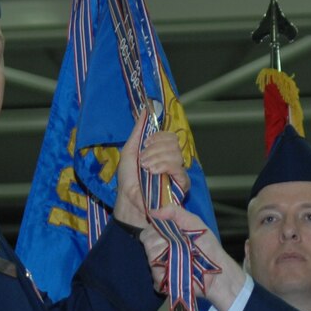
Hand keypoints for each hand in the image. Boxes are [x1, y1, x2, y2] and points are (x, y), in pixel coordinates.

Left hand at [113, 108, 185, 229]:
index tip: (145, 143)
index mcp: (161, 152)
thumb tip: (145, 110)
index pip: (169, 136)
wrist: (128, 200)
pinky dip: (164, 166)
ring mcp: (177, 172)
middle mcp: (171, 160)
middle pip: (174, 142)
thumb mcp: (129, 151)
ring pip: (176, 153)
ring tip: (146, 168)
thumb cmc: (128, 180)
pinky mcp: (181, 185)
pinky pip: (179, 168)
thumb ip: (138, 131)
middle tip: (143, 160)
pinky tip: (153, 172)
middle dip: (155, 148)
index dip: (158, 136)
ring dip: (157, 158)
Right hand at [147, 204, 246, 310]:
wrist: (218, 268)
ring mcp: (159, 268)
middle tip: (179, 242)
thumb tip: (151, 212)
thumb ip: (173, 212)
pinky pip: (156, 274)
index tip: (169, 228)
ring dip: (168, 253)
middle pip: (147, 242)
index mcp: (163, 238)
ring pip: (151, 256)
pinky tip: (181, 267)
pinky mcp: (162, 282)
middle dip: (162, 239)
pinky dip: (168, 269)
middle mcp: (158, 252)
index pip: (147, 231)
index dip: (156, 228)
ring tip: (184, 254)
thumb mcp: (193, 222)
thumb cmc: (207, 245)